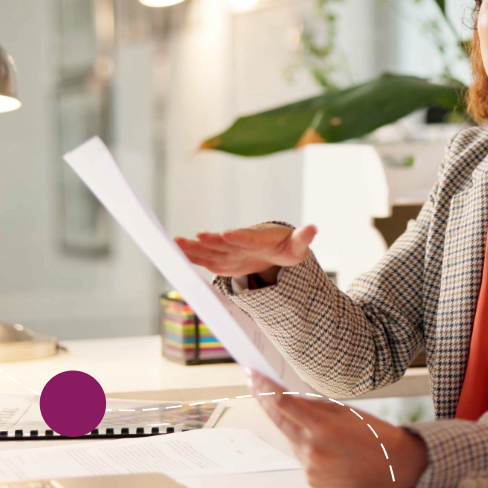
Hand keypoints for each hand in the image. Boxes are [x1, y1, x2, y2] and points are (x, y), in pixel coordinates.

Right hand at [176, 222, 316, 277]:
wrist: (273, 249)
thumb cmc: (286, 246)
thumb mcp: (298, 246)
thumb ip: (303, 238)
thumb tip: (313, 228)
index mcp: (259, 237)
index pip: (249, 237)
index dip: (239, 236)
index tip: (228, 234)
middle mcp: (241, 242)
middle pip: (225, 242)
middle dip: (211, 240)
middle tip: (197, 236)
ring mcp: (230, 251)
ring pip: (211, 249)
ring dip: (194, 247)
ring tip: (175, 243)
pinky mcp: (222, 259)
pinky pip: (205, 258)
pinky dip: (192, 256)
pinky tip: (175, 254)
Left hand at [248, 371, 428, 487]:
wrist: (397, 466)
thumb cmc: (377, 435)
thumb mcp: (347, 411)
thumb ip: (314, 405)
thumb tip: (288, 397)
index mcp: (322, 428)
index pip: (282, 403)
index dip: (264, 387)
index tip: (252, 374)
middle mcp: (311, 450)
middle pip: (278, 420)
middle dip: (265, 401)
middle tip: (254, 382)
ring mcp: (309, 468)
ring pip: (291, 439)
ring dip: (294, 426)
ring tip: (318, 422)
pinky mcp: (312, 480)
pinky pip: (302, 456)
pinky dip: (307, 446)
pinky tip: (329, 446)